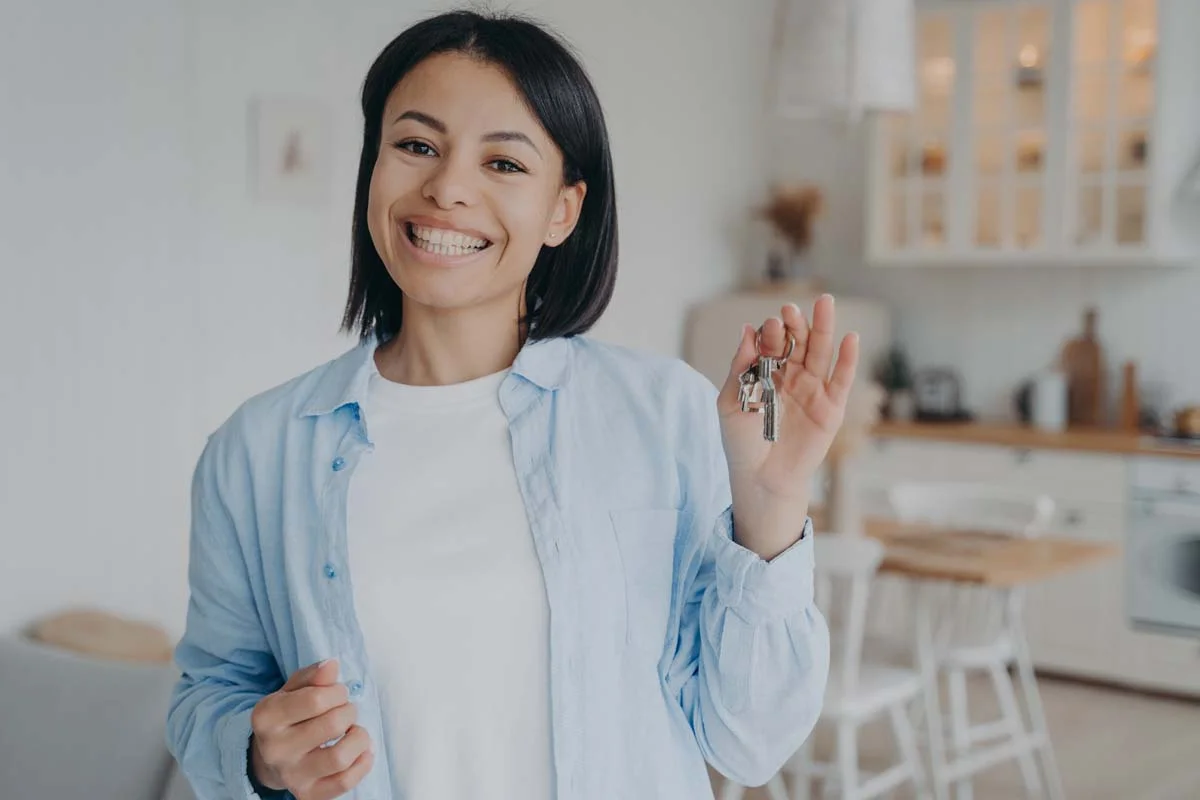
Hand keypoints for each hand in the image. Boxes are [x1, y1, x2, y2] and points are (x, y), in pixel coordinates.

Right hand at [250, 659, 373, 799]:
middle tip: (346, 711)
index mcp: (267, 717)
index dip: (337, 691)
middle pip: (332, 724)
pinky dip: (363, 764)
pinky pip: (345, 783)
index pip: (316, 699)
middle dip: (349, 711)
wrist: (269, 757)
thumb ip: (312, 676)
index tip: (338, 693)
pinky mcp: (307, 794)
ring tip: (353, 732)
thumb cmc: (289, 716)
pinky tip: (361, 752)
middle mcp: (275, 749)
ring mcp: (291, 776)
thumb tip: (331, 666)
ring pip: (340, 757)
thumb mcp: (292, 690)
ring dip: (359, 738)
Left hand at [717, 295, 858, 554]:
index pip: (771, 343)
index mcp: (765, 372)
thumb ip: (741, 367)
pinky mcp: (832, 407)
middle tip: (792, 308)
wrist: (762, 478)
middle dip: (796, 324)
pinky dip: (848, 358)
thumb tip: (747, 329)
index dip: (772, 332)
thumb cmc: (742, 442)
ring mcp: (813, 389)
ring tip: (825, 304)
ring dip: (823, 328)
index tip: (770, 323)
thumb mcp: (732, 401)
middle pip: (797, 342)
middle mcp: (791, 376)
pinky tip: (849, 338)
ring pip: (820, 353)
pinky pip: (842, 379)